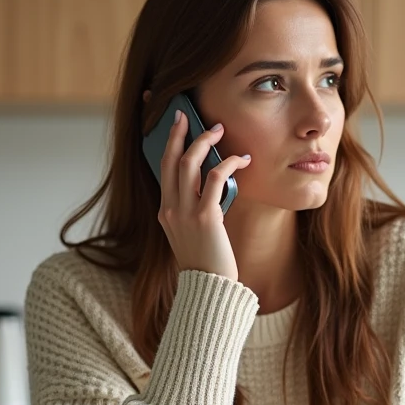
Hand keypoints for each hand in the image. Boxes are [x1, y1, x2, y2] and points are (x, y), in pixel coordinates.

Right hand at [157, 108, 250, 281]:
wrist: (210, 290)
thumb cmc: (207, 263)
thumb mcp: (192, 233)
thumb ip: (194, 209)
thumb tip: (211, 182)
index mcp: (165, 212)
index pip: (162, 168)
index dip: (168, 142)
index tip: (177, 123)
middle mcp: (170, 209)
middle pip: (171, 159)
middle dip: (180, 132)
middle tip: (190, 115)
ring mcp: (185, 213)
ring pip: (189, 163)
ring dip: (205, 141)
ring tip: (220, 132)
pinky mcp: (205, 218)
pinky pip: (214, 178)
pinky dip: (228, 163)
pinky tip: (242, 160)